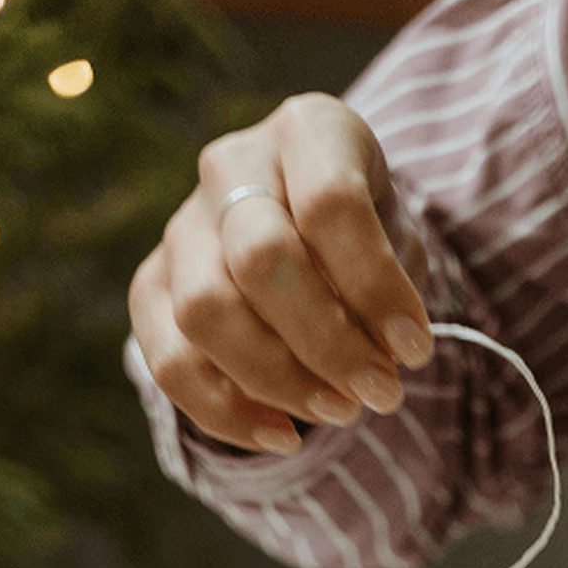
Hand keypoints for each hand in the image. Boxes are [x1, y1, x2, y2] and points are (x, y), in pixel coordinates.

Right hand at [128, 94, 432, 455]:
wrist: (306, 235)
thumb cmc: (364, 240)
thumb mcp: (396, 243)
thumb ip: (387, 288)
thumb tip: (374, 359)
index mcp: (307, 130)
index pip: (331, 204)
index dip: (376, 288)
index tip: (415, 351)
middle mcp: (232, 166)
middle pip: (260, 259)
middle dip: (327, 343)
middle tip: (379, 393)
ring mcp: (182, 226)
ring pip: (205, 313)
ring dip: (278, 381)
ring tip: (339, 411)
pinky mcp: (151, 286)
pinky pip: (169, 362)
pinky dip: (227, 414)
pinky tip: (283, 436)